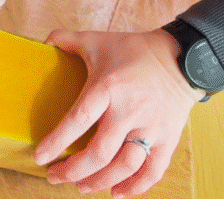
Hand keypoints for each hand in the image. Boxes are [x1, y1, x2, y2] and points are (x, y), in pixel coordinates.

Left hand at [35, 29, 203, 197]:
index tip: (40, 158)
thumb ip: (67, 40)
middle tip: (54, 177)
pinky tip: (117, 192)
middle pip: (99, 152)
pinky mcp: (168, 138)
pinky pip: (153, 170)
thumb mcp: (98, 40)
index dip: (57, 142)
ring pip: (124, 165)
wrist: (183, 58)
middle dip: (73, 170)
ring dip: (100, 181)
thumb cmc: (134, 50)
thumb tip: (44, 42)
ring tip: (81, 187)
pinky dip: (136, 186)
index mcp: (107, 88)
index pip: (78, 120)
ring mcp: (151, 127)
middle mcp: (129, 111)